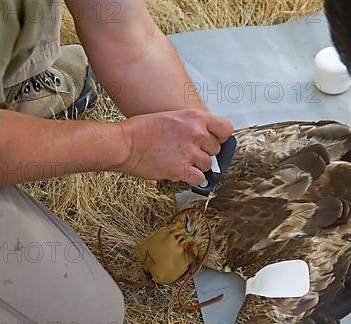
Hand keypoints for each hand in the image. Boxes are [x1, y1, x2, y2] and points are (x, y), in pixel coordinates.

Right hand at [117, 109, 232, 183]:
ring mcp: (190, 152)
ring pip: (208, 165)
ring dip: (197, 166)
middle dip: (205, 152)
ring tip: (181, 160)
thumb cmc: (142, 130)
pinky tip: (181, 172)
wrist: (125, 143)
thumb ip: (192, 125)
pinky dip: (192, 179)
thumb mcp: (173, 117)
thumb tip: (206, 136)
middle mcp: (196, 133)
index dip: (221, 136)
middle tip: (189, 152)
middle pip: (216, 149)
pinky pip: (200, 178)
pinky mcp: (182, 169)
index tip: (215, 140)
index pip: (226, 128)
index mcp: (195, 117)